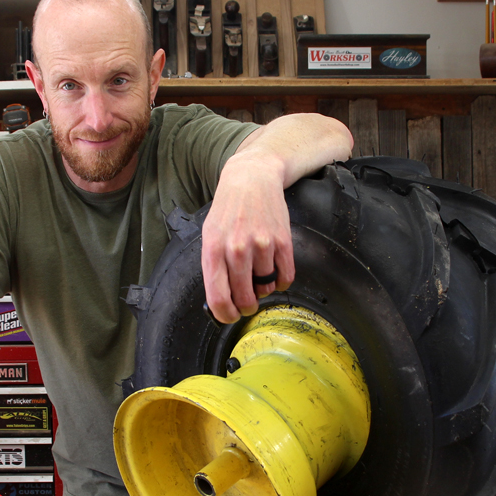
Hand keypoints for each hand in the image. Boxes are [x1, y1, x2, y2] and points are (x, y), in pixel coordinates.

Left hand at [202, 158, 294, 323]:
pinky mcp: (283, 242)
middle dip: (246, 306)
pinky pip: (285, 277)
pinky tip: (274, 272)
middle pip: (245, 298)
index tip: (230, 317)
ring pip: (266, 288)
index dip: (225, 315)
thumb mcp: (210, 236)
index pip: (219, 298)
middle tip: (247, 303)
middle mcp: (237, 249)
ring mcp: (262, 245)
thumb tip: (220, 301)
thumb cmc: (229, 210)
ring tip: (259, 277)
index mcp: (214, 250)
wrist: (252, 178)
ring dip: (264, 289)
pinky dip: (281, 281)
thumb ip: (213, 267)